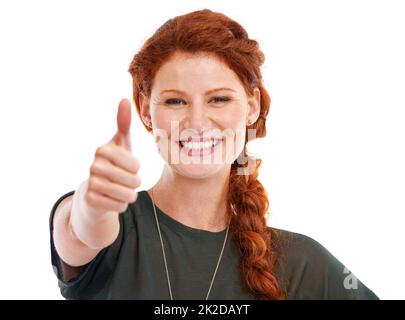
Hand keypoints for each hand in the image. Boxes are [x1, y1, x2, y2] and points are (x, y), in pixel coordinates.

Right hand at [85, 98, 140, 214]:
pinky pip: (120, 206)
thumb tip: (124, 99)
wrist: (95, 190)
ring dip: (129, 195)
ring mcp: (91, 183)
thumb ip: (123, 124)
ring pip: (128, 195)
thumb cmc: (113, 164)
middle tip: (124, 180)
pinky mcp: (91, 201)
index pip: (135, 164)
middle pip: (134, 180)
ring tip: (120, 189)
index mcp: (102, 150)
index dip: (136, 168)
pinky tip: (112, 199)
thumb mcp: (120, 144)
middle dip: (134, 183)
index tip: (127, 166)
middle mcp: (94, 165)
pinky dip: (121, 205)